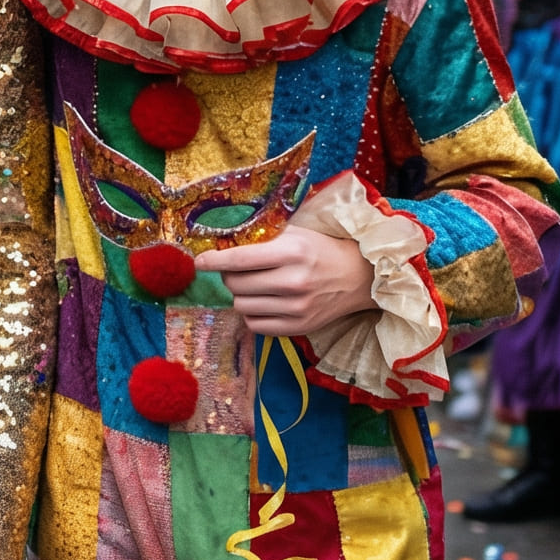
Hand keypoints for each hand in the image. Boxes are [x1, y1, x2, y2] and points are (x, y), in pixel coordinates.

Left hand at [211, 227, 374, 337]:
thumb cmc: (320, 249)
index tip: (199, 262)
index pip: (240, 259)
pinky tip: (262, 302)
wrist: (359, 276)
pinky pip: (256, 325)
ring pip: (242, 306)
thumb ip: (260, 237)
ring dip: (239, 295)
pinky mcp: (300, 326)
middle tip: (235, 270)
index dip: (214, 261)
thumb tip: (220, 242)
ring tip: (252, 285)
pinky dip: (251, 314)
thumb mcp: (293, 233)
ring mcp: (298, 308)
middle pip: (236, 285)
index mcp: (291, 252)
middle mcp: (294, 281)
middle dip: (228, 276)